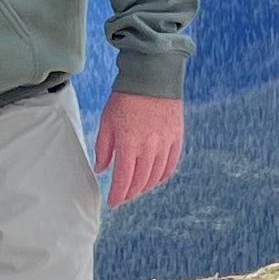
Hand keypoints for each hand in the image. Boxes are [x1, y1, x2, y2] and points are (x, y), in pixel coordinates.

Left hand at [93, 90, 183, 207]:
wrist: (152, 77)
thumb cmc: (125, 98)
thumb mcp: (107, 121)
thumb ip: (104, 148)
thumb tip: (102, 169)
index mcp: (128, 144)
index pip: (123, 180)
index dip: (117, 195)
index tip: (113, 202)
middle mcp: (149, 148)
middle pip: (140, 182)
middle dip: (129, 193)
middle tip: (123, 197)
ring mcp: (165, 145)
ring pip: (155, 177)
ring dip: (145, 187)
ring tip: (136, 189)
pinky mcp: (176, 139)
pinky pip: (170, 166)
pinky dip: (162, 177)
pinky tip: (154, 179)